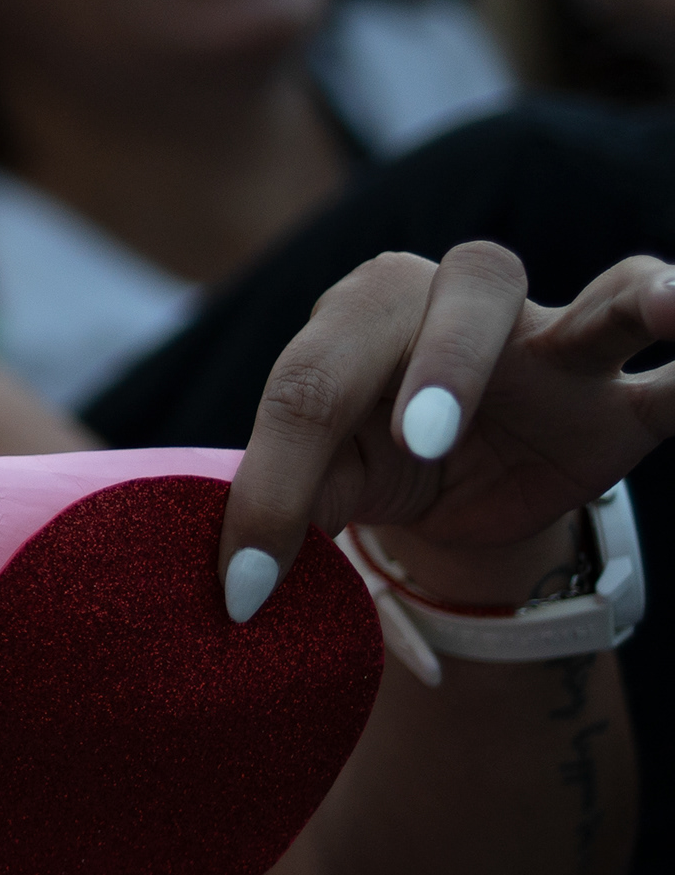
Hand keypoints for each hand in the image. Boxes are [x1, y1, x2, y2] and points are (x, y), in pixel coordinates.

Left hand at [221, 244, 674, 616]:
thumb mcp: (318, 483)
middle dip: (447, 359)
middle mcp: (459, 302)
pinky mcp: (621, 409)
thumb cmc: (365, 460)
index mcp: (359, 312)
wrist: (447, 481)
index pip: (312, 380)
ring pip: (604, 296)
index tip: (244, 585)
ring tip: (666, 306)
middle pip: (464, 288)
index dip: (273, 484)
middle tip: (423, 441)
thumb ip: (287, 503)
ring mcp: (558, 348)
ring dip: (635, 298)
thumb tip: (243, 572)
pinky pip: (673, 387)